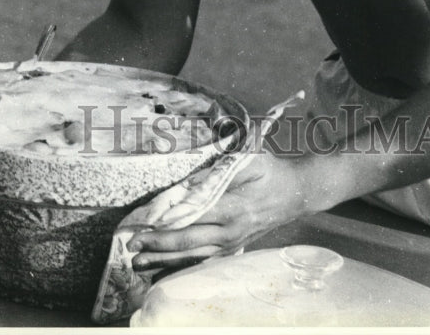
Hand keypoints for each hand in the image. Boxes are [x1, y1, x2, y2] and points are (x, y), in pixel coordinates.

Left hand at [127, 153, 305, 271]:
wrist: (297, 193)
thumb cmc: (271, 171)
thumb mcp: (249, 160)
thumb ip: (219, 171)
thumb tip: (188, 183)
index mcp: (234, 206)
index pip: (193, 217)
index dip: (167, 224)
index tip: (143, 225)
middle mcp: (232, 231)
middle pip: (189, 241)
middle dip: (158, 245)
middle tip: (131, 246)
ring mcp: (233, 243)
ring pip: (194, 257)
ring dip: (164, 261)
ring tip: (138, 263)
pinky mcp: (234, 249)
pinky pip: (204, 262)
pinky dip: (182, 267)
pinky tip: (163, 269)